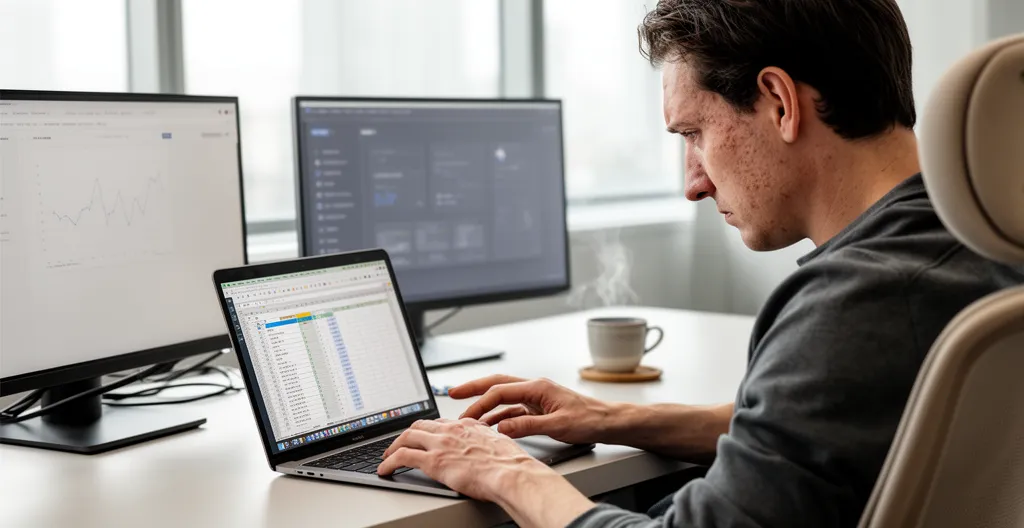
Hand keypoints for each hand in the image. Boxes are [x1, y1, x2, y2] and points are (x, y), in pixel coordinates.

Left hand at [378, 418, 553, 501]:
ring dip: (393, 447)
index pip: (440, 423)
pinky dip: (389, 462)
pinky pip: (402, 457)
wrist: (510, 473)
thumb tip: (486, 446)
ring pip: (406, 438)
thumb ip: (487, 441)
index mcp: (467, 425)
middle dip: (406, 435)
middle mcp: (451, 430)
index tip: (423, 436)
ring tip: (387, 456)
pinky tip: (385, 469)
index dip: (428, 430)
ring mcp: (440, 444)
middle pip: (419, 426)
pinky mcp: (432, 461)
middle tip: (399, 444)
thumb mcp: (499, 443)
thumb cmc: (510, 464)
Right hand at [451, 375, 616, 444]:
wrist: (607, 422)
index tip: (465, 411)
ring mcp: (536, 398)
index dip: (480, 400)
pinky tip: (490, 425)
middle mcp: (535, 388)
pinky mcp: (539, 408)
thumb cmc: (589, 420)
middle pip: (497, 384)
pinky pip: (513, 409)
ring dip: (485, 405)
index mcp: (538, 387)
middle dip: (474, 388)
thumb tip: (502, 427)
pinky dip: (499, 415)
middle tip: (453, 393)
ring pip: (503, 397)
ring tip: (467, 415)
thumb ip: (527, 426)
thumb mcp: (557, 426)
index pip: (501, 391)